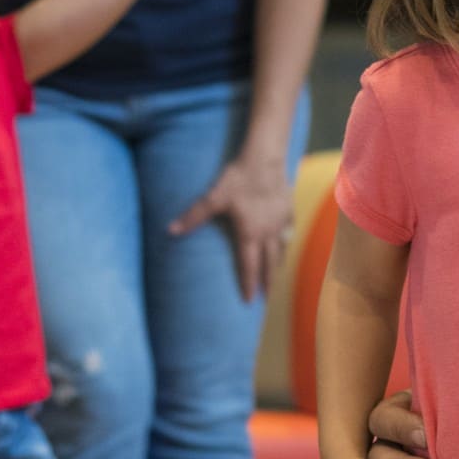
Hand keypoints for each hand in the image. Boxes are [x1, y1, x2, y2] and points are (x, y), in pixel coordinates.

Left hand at [173, 152, 293, 301]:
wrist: (265, 157)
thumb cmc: (238, 178)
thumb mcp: (213, 198)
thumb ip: (194, 216)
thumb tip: (170, 230)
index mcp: (250, 234)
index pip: (249, 266)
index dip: (249, 284)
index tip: (249, 301)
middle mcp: (268, 232)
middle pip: (270, 263)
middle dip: (267, 282)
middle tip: (266, 297)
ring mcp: (281, 222)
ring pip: (281, 249)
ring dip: (278, 264)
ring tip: (275, 274)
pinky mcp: (289, 209)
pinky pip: (289, 230)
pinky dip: (286, 240)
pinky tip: (285, 240)